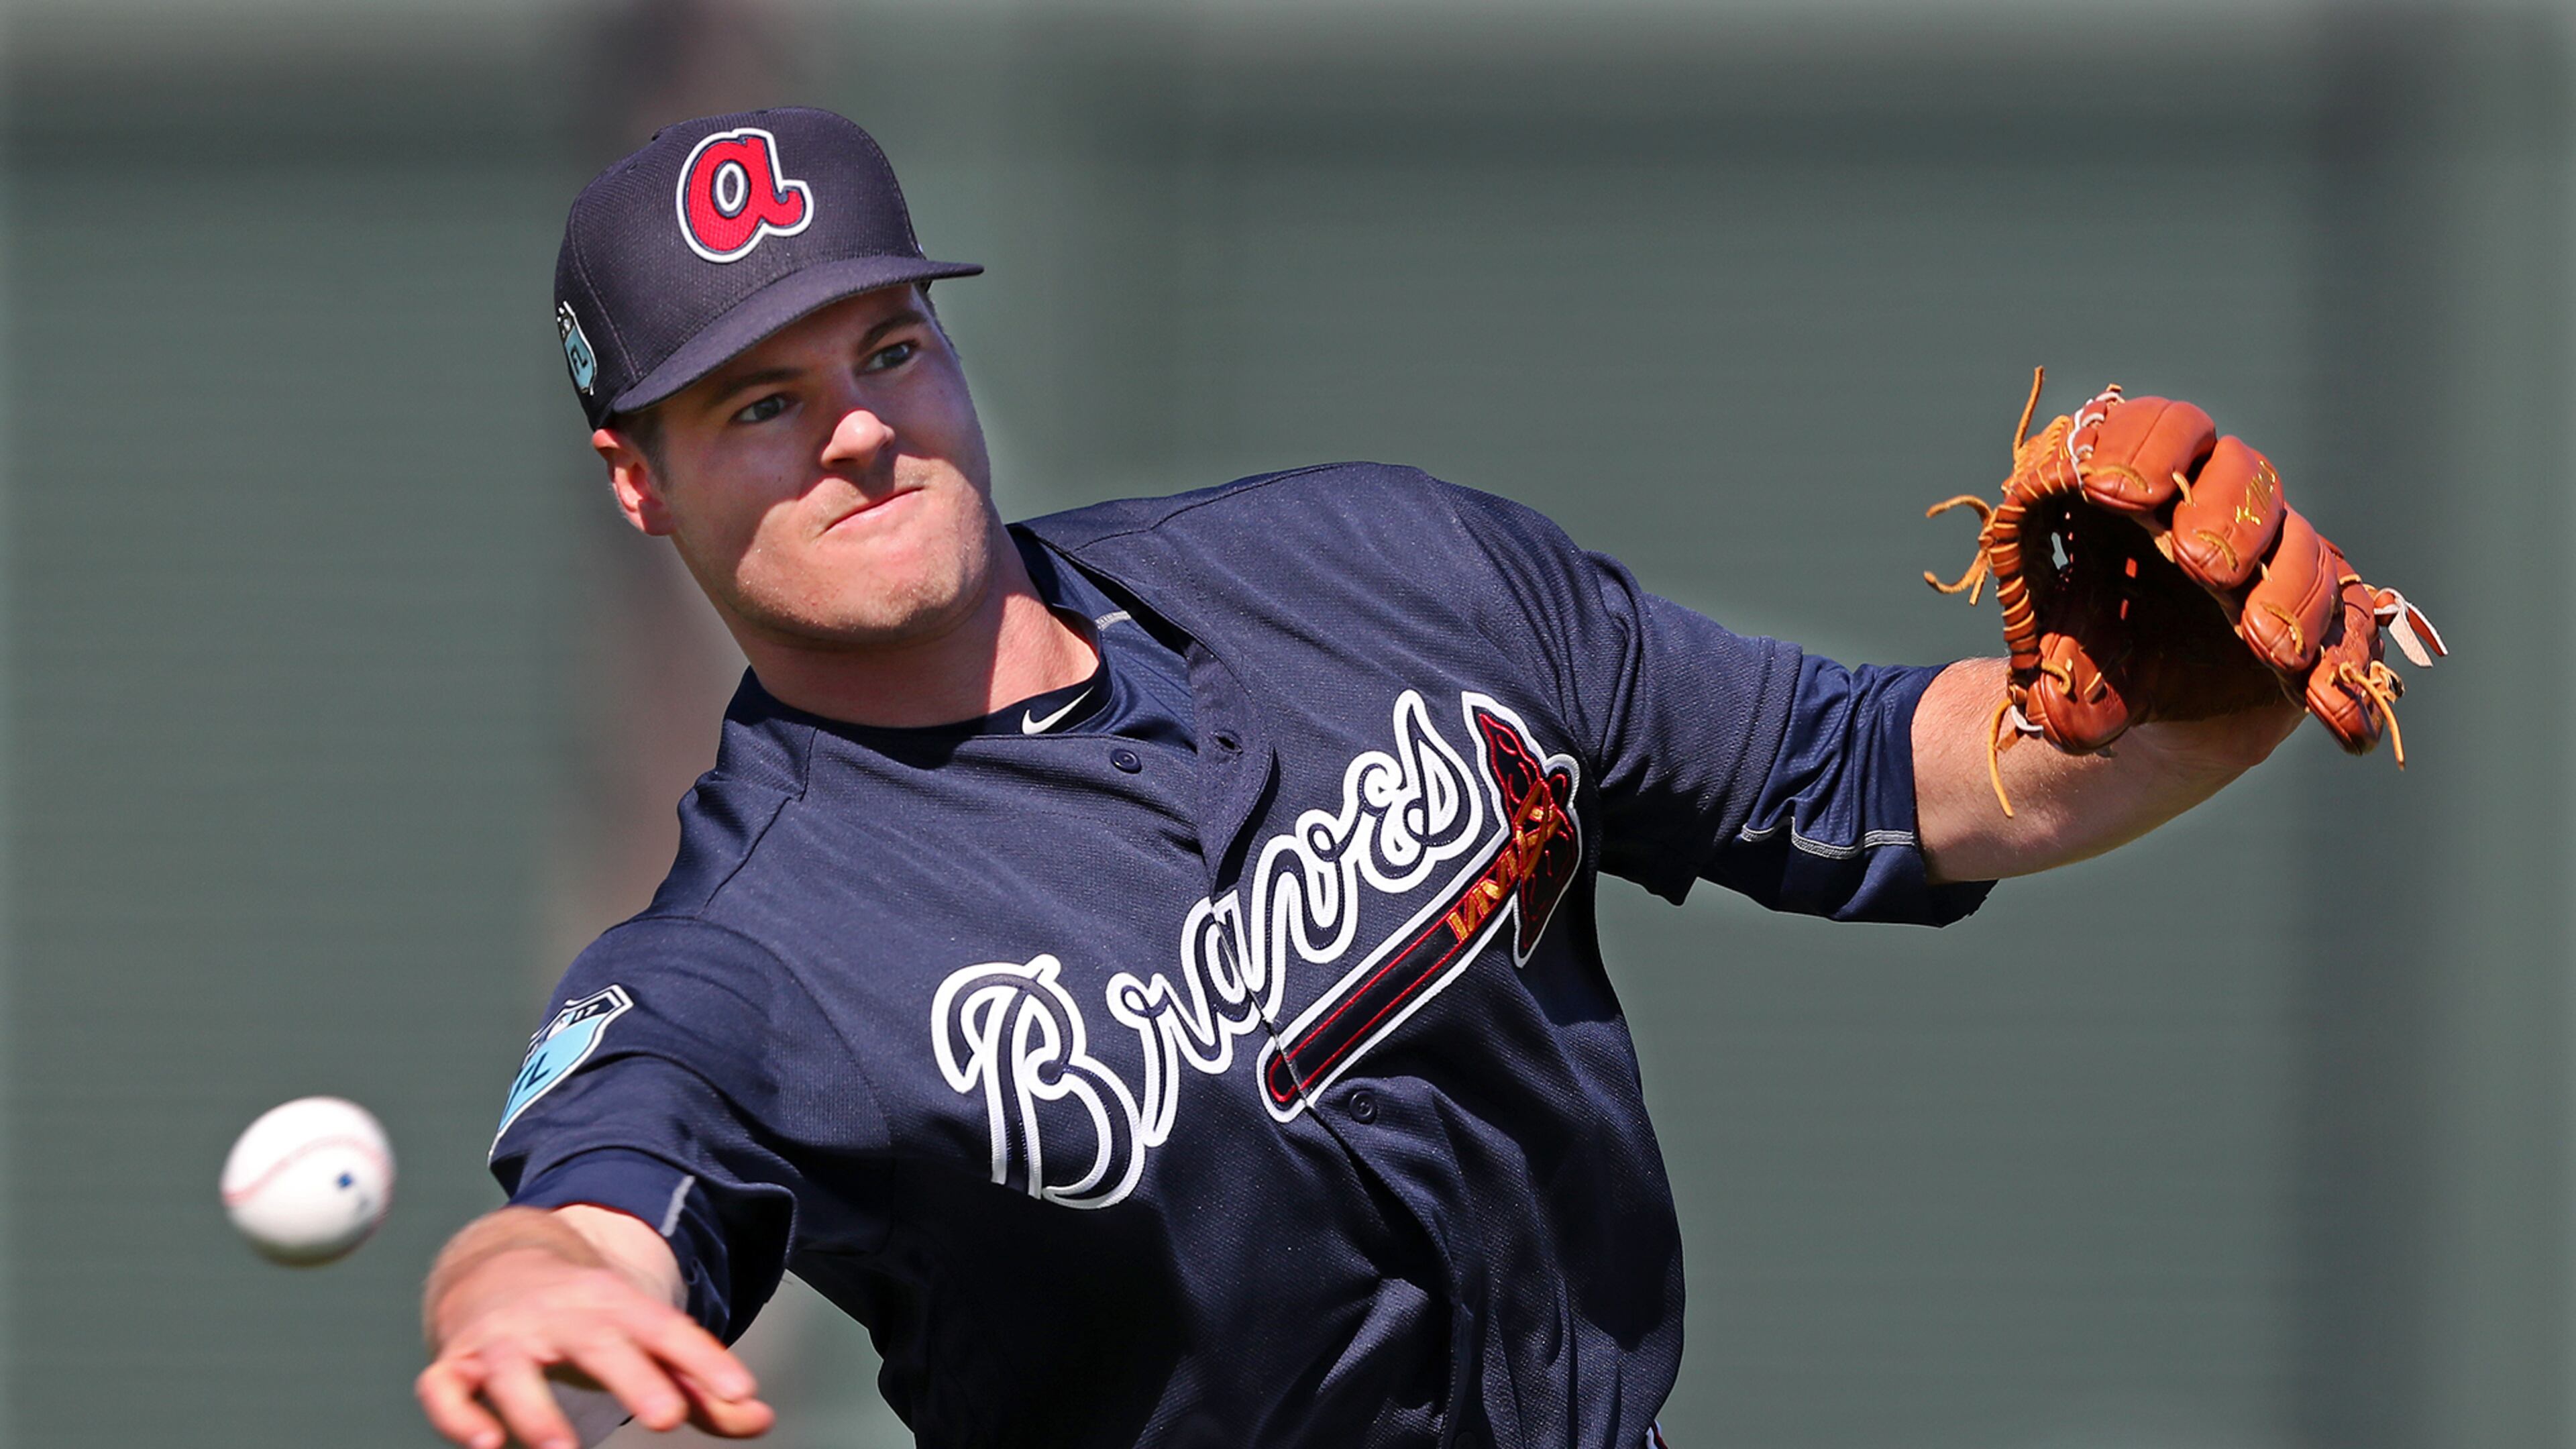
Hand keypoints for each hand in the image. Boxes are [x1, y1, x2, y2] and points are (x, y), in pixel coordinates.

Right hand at [417, 1207, 774, 1448]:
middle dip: (633, 1378)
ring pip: (514, 1371)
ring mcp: (503, 1338)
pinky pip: (446, 1387)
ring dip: (536, 1412)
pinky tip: (485, 1444)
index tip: (740, 1392)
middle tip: (667, 1415)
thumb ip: (698, 1382)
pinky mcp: (457, 1362)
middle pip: (597, 1343)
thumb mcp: (641, 1335)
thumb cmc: (583, 1317)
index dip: (704, 1360)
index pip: (666, 1329)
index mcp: (614, 1307)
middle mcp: (560, 1317)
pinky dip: (459, 1415)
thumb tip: (759, 1418)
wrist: (497, 1262)